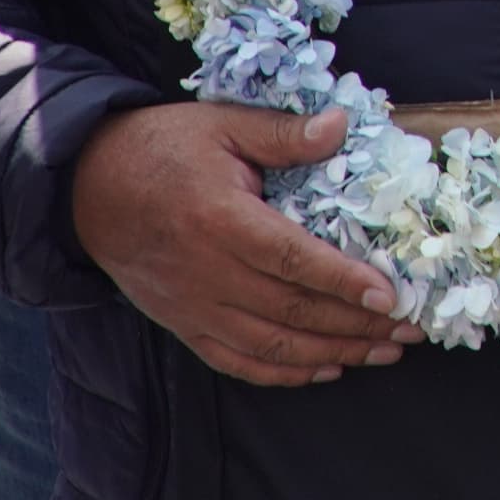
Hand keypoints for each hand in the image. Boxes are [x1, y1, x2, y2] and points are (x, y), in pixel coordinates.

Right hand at [70, 102, 410, 385]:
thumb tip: (342, 127)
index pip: (292, 259)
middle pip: (292, 311)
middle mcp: (206, 272)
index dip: (344, 281)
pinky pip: (237, 361)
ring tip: (384, 352)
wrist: (88, 188)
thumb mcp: (223, 125)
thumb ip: (283, 134)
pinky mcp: (183, 323)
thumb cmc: (163, 149)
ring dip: (333, 352)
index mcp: (220, 219)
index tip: (391, 297)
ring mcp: (193, 305)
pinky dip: (284, 373)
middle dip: (357, 325)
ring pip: (272, 345)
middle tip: (411, 329)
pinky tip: (325, 369)